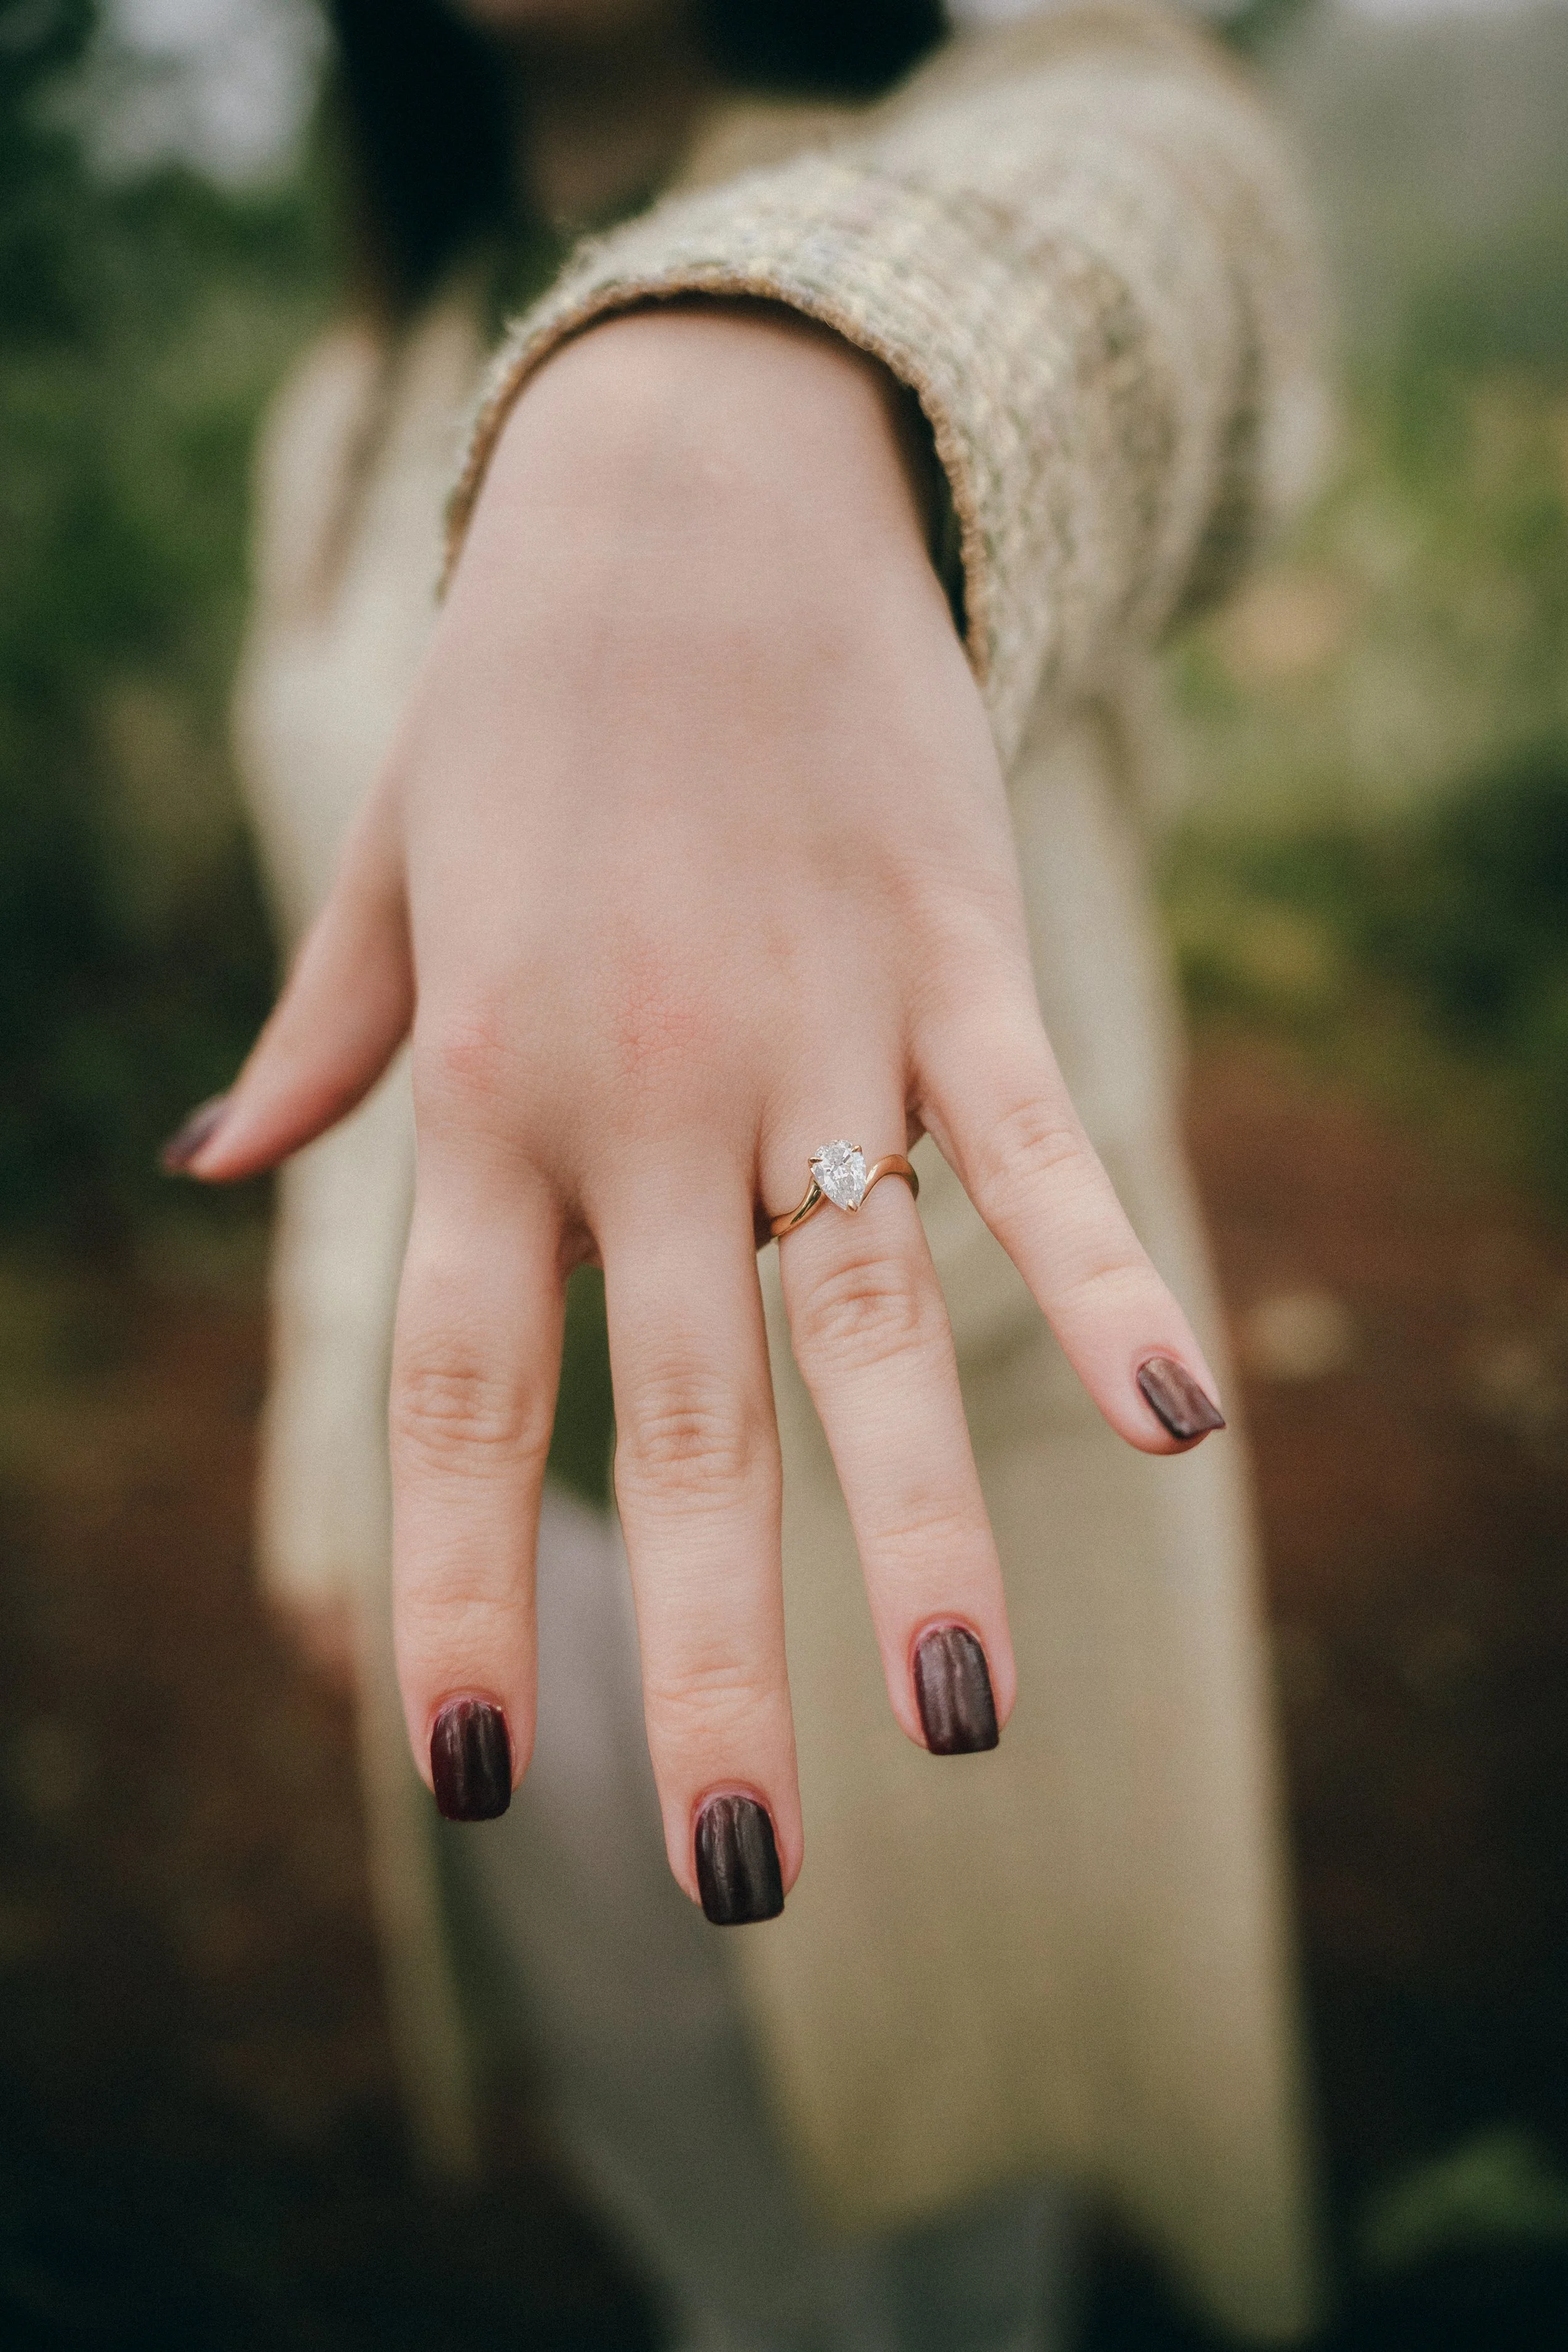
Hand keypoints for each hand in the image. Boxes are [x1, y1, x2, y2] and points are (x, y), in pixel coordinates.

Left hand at [179, 304, 1223, 1917]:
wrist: (693, 481)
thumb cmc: (529, 697)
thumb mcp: (393, 860)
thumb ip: (325, 1028)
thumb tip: (211, 1154)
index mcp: (484, 1091)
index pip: (454, 1395)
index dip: (464, 1590)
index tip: (470, 1775)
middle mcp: (638, 1093)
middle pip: (668, 1423)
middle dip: (705, 1660)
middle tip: (734, 1878)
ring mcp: (807, 1029)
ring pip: (864, 1320)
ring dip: (917, 1531)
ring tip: (961, 1728)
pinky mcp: (952, 957)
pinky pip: (1035, 1144)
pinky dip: (1102, 1274)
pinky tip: (1175, 1423)